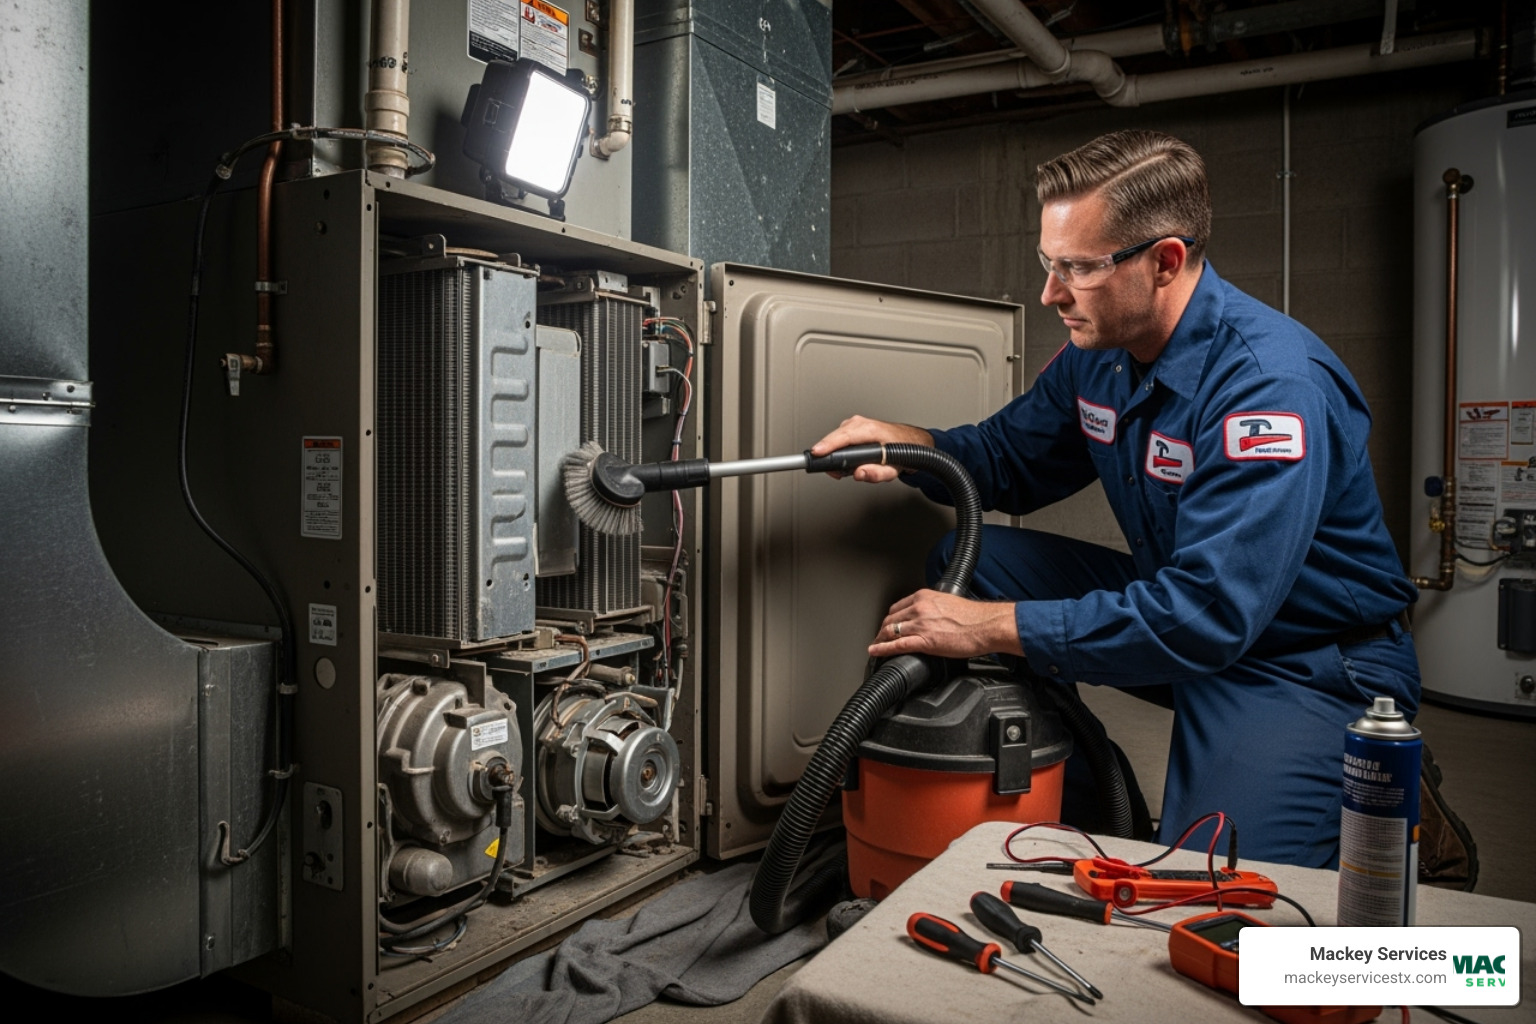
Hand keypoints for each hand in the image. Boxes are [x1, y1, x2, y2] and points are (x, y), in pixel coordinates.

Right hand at [810, 415, 933, 482]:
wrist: (908, 441)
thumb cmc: (900, 451)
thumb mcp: (893, 469)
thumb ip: (877, 474)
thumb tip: (859, 473)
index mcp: (871, 430)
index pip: (844, 436)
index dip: (829, 445)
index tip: (818, 452)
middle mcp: (861, 423)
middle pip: (835, 437)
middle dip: (829, 455)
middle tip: (834, 472)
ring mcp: (855, 423)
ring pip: (835, 437)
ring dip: (834, 453)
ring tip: (842, 469)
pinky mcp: (852, 426)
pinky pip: (838, 436)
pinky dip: (837, 448)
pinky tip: (844, 460)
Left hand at [869, 589, 1024, 659]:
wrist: (987, 625)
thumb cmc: (974, 617)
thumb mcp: (948, 603)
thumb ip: (933, 609)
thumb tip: (928, 618)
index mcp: (924, 597)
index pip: (897, 608)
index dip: (889, 619)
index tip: (887, 626)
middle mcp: (919, 608)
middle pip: (890, 620)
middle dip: (882, 631)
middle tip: (879, 639)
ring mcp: (920, 624)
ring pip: (889, 631)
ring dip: (879, 640)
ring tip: (875, 648)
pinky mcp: (925, 641)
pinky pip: (897, 644)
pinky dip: (883, 649)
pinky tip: (875, 652)